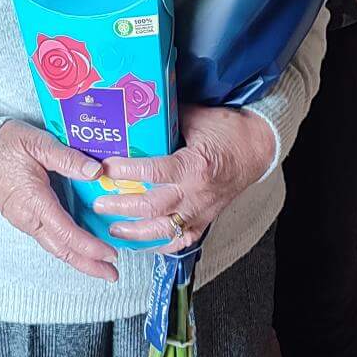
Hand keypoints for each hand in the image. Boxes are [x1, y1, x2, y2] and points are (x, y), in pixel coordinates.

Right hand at [0, 121, 117, 281]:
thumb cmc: (4, 145)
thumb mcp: (37, 143)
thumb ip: (67, 158)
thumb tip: (95, 171)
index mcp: (35, 201)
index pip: (66, 233)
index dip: (90, 247)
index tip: (110, 254)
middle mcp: (29, 217)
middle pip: (61, 250)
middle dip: (88, 265)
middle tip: (112, 274)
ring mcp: (25, 220)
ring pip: (55, 246)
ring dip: (79, 258)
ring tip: (101, 265)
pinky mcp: (24, 217)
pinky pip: (49, 237)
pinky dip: (68, 246)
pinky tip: (81, 245)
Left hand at [94, 105, 276, 253]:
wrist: (257, 149)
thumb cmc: (228, 131)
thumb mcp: (197, 117)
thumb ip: (167, 118)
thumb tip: (139, 111)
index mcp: (194, 166)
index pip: (154, 172)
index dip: (126, 171)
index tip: (105, 168)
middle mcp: (196, 193)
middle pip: (152, 207)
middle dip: (122, 207)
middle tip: (99, 202)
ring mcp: (201, 211)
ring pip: (164, 231)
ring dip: (135, 232)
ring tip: (113, 229)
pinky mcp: (205, 220)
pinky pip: (181, 240)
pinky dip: (161, 245)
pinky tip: (143, 244)